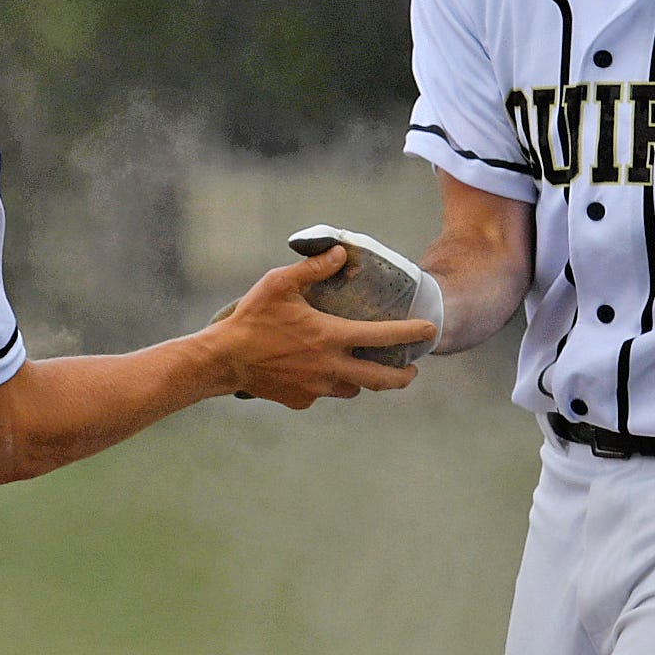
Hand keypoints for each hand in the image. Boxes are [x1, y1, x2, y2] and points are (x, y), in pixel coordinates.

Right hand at [210, 248, 437, 408]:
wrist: (224, 360)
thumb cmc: (252, 318)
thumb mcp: (279, 284)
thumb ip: (313, 269)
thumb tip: (341, 253)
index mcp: (330, 337)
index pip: (382, 337)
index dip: (411, 333)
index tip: (430, 330)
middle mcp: (330, 368)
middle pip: (381, 380)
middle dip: (403, 377)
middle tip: (411, 370)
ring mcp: (317, 389)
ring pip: (352, 389)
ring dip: (360, 380)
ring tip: (358, 367)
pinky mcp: (301, 401)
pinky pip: (322, 394)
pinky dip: (325, 384)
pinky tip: (313, 371)